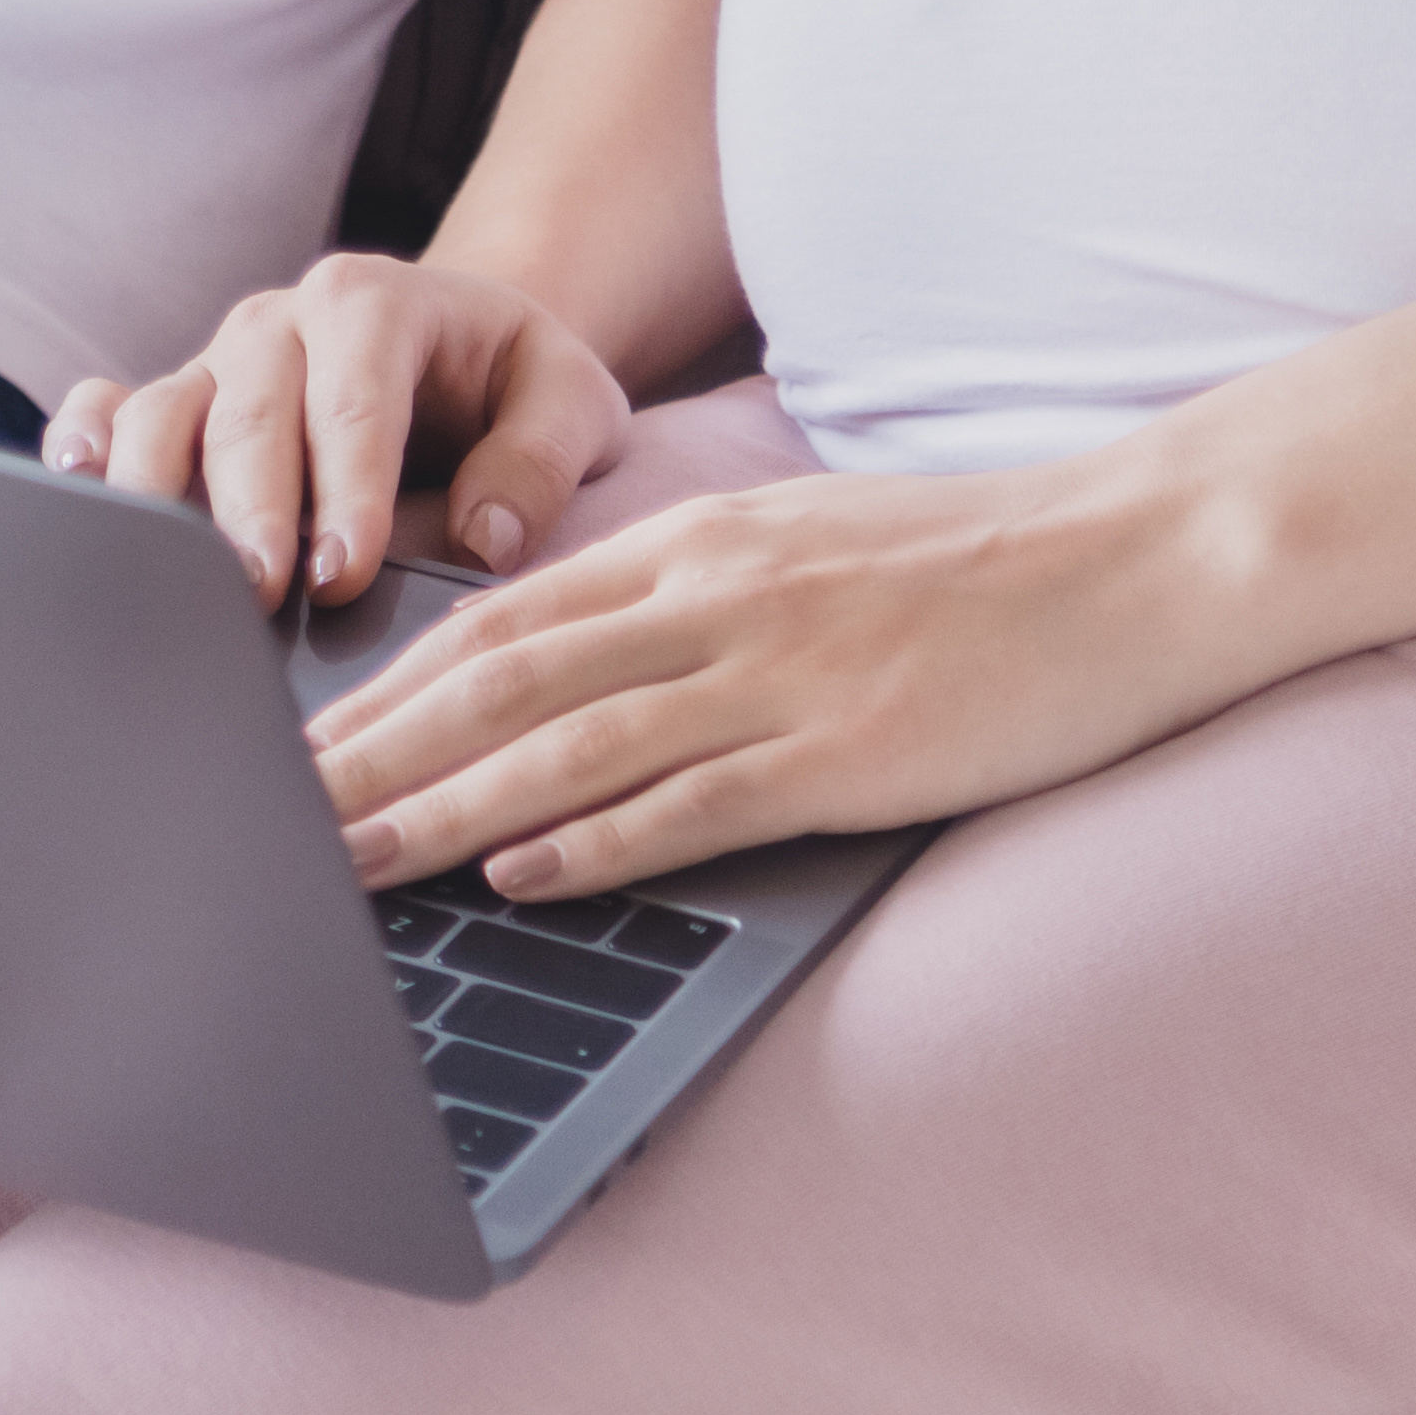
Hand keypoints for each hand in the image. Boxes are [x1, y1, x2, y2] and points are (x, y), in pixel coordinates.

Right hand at [42, 254, 629, 609]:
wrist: (456, 348)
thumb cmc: (509, 383)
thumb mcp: (570, 399)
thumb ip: (544, 455)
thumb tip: (490, 536)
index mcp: (375, 303)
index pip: (353, 400)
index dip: (345, 488)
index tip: (342, 574)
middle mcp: (279, 324)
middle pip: (247, 413)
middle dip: (249, 508)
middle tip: (258, 594)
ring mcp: (215, 362)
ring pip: (160, 413)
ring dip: (157, 496)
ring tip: (166, 578)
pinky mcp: (174, 400)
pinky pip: (103, 407)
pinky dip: (81, 444)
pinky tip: (79, 494)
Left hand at [302, 455, 1248, 898]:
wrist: (1146, 551)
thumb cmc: (988, 561)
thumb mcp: (814, 546)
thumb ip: (704, 596)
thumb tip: (602, 666)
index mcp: (703, 541)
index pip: (505, 616)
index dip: (389, 685)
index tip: (301, 741)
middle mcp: (717, 596)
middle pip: (500, 677)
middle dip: (371, 752)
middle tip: (269, 814)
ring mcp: (780, 672)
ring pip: (566, 742)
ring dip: (439, 806)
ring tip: (344, 862)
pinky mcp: (848, 749)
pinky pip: (690, 800)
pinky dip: (589, 837)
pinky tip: (516, 873)